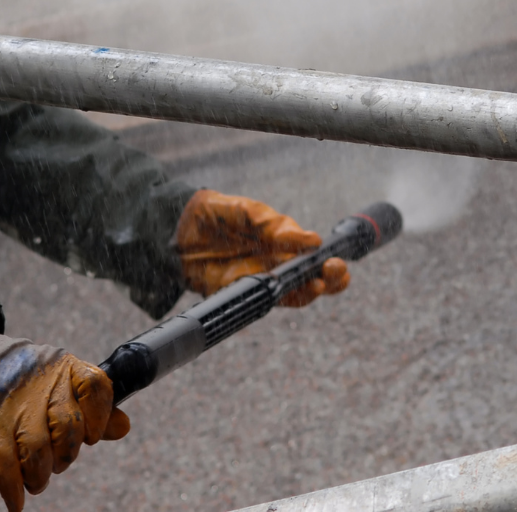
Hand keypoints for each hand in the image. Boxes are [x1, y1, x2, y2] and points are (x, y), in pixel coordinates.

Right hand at [0, 312, 128, 511]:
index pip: (95, 387)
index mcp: (67, 370)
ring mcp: (16, 407)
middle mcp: (44, 385)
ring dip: (40, 475)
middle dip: (66, 454)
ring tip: (38, 478)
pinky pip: (5, 465)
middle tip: (58, 461)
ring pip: (38, 450)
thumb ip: (94, 406)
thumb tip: (123, 426)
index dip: (99, 416)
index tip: (93, 436)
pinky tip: (17, 500)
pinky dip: (13, 489)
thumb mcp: (65, 381)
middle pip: (68, 427)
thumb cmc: (33, 381)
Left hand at [176, 189, 349, 307]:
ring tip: (317, 285)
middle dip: (329, 280)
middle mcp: (277, 264)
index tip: (336, 260)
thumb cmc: (219, 214)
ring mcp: (260, 280)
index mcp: (283, 243)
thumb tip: (310, 240)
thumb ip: (275, 226)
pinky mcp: (239, 292)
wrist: (180, 226)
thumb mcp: (248, 212)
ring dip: (308, 292)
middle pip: (312, 281)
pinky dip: (270, 302)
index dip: (329, 264)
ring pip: (292, 295)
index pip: (314, 258)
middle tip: (334, 272)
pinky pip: (259, 303)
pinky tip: (279, 292)